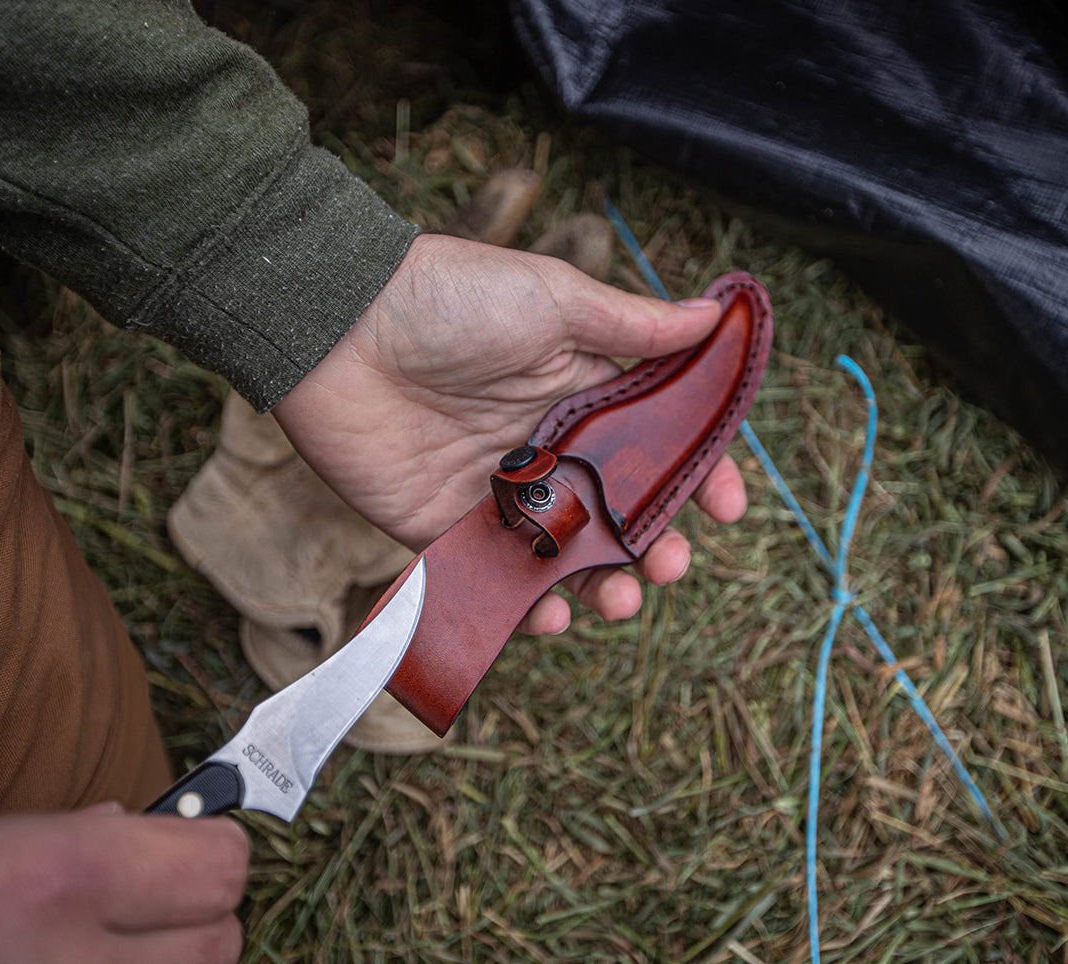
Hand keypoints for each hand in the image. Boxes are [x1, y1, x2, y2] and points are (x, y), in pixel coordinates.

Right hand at [0, 806, 248, 963]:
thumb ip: (77, 835)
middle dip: (199, 920)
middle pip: (221, 944)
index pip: (224, 867)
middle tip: (153, 908)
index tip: (195, 840)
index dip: (214, 848)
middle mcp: (82, 961)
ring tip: (111, 949)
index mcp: (69, 878)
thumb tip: (139, 826)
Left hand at [273, 234, 746, 633]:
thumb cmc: (450, 298)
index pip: (657, 443)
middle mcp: (546, 446)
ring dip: (601, 584)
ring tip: (621, 601)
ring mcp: (497, 490)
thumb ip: (633, 324)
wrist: (339, 327)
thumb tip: (717, 316)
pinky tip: (549, 614)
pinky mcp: (443, 526)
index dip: (698, 475)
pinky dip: (525, 603)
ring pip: (566, 554)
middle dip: (655, 545)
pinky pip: (495, 576)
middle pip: (619, 511)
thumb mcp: (553, 299)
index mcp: (581, 390)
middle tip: (672, 566)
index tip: (728, 508)